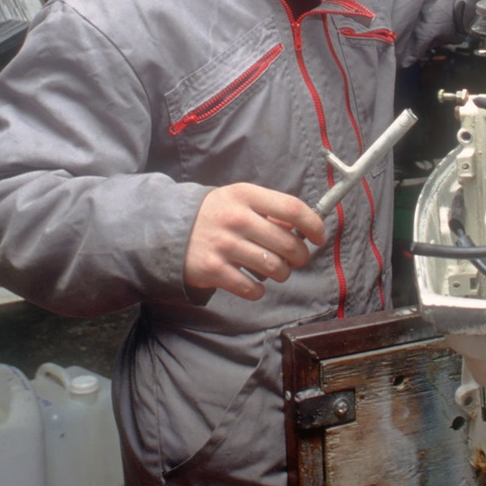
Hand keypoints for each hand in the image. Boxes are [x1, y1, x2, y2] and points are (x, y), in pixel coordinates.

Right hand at [184, 182, 326, 299]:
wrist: (166, 229)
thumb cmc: (214, 214)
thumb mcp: (239, 200)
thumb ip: (269, 210)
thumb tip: (301, 228)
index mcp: (246, 195)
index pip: (292, 208)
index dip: (313, 225)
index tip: (318, 236)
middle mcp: (236, 219)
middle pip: (288, 243)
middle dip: (300, 256)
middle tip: (296, 259)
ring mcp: (224, 245)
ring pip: (274, 268)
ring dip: (282, 273)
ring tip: (275, 270)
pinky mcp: (214, 270)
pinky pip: (252, 288)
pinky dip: (258, 290)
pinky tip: (252, 283)